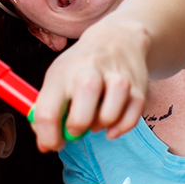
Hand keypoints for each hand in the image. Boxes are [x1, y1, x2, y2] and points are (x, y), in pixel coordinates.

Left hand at [30, 21, 150, 151]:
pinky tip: (111, 123)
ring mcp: (117, 79)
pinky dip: (119, 128)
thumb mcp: (57, 78)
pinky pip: (130, 120)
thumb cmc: (81, 66)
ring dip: (100, 126)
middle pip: (81, 114)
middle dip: (76, 129)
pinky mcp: (138, 88)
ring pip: (108, 116)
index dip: (48, 137)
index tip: (52, 144)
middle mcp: (90, 72)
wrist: (117, 39)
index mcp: (63, 73)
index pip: (48, 113)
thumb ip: (48, 109)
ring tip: (95, 119)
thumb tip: (46, 142)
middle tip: (75, 128)